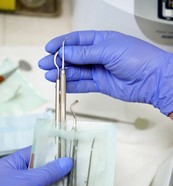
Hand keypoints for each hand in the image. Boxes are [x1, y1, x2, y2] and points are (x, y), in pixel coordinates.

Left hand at [0, 147, 71, 185]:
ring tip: (76, 178)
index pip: (34, 152)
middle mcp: (17, 175)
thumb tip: (68, 161)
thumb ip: (48, 172)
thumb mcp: (27, 183)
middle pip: (41, 167)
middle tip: (77, 165)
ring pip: (44, 183)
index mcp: (12, 164)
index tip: (69, 150)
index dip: (51, 150)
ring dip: (58, 182)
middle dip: (57, 168)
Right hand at [39, 30, 172, 115]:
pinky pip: (83, 85)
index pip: (77, 41)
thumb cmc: (136, 57)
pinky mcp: (101, 84)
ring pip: (77, 72)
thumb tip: (66, 53)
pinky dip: (72, 85)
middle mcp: (99, 55)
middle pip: (74, 58)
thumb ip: (85, 53)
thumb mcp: (108, 50)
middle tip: (45, 65)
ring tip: (50, 76)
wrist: (152, 79)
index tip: (49, 48)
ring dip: (63, 74)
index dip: (62, 44)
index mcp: (101, 40)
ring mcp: (99, 70)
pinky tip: (61, 85)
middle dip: (59, 61)